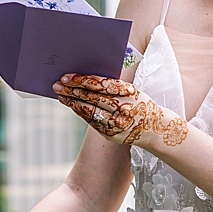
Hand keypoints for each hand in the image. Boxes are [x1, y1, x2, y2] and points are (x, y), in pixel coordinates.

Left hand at [53, 73, 189, 149]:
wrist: (155, 128)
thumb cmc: (138, 103)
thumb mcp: (131, 90)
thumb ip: (112, 85)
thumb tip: (85, 77)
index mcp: (129, 92)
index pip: (101, 84)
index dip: (82, 80)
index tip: (67, 76)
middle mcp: (124, 108)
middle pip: (92, 97)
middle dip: (72, 90)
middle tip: (57, 85)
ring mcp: (118, 123)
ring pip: (89, 111)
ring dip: (72, 102)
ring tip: (61, 95)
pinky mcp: (112, 135)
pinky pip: (92, 122)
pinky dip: (80, 113)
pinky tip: (72, 106)